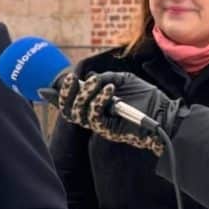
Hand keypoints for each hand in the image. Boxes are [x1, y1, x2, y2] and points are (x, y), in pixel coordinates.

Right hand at [57, 72, 182, 154]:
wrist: (165, 116)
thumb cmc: (147, 98)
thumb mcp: (124, 81)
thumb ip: (105, 78)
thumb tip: (90, 79)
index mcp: (98, 105)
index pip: (72, 103)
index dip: (56, 98)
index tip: (43, 90)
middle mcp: (96, 117)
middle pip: (68, 110)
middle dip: (66, 94)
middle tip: (71, 80)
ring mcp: (101, 125)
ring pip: (78, 113)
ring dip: (86, 94)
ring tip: (98, 82)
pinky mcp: (109, 130)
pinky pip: (95, 116)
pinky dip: (100, 100)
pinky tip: (109, 89)